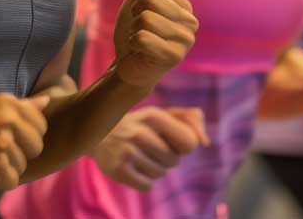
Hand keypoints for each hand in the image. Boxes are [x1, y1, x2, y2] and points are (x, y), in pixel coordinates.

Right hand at [0, 92, 50, 189]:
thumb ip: (20, 106)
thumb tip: (47, 101)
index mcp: (8, 104)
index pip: (41, 125)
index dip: (28, 135)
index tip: (10, 137)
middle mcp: (8, 121)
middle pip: (37, 147)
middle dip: (21, 152)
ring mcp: (3, 145)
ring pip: (24, 165)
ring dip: (8, 167)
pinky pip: (12, 180)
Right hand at [92, 107, 209, 190]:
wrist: (97, 135)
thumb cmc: (140, 125)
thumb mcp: (163, 115)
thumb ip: (190, 120)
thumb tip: (205, 142)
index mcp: (153, 115)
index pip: (189, 143)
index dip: (183, 146)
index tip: (169, 139)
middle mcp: (139, 133)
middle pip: (174, 161)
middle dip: (166, 157)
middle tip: (149, 147)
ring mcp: (127, 152)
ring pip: (160, 174)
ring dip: (154, 168)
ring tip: (138, 155)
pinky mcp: (117, 170)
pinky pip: (147, 186)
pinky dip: (144, 181)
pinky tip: (132, 167)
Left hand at [111, 0, 198, 87]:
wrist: (129, 63)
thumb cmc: (135, 30)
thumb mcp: (134, 0)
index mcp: (184, 6)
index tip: (141, 12)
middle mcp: (191, 22)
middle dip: (136, 12)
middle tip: (139, 27)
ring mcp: (186, 40)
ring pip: (146, 18)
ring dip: (134, 29)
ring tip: (140, 39)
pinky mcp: (175, 57)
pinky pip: (142, 38)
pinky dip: (133, 42)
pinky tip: (140, 51)